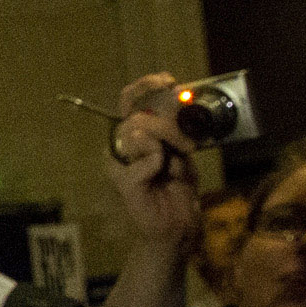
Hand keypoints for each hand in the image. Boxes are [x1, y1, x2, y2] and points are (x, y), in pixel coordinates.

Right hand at [104, 72, 200, 246]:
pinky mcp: (124, 181)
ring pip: (139, 131)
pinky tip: (165, 176)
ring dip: (169, 141)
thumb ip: (175, 128)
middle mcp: (122, 146)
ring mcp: (118, 164)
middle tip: (187, 144)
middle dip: (169, 123)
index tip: (167, 80)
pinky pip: (149, 157)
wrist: (177, 226)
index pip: (129, 101)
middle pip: (137, 114)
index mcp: (134, 136)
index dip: (145, 86)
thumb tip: (175, 99)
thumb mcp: (182, 150)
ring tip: (180, 160)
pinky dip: (163, 163)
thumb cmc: (178, 188)